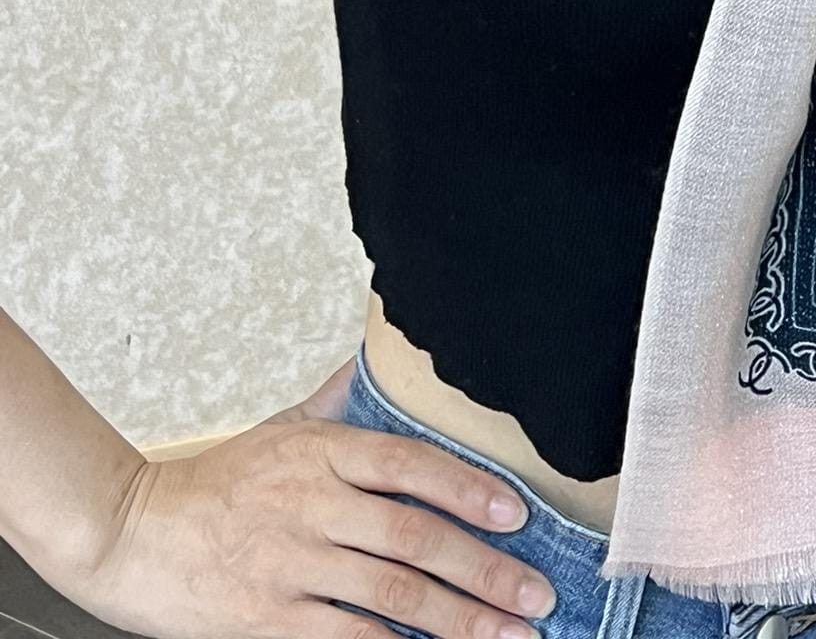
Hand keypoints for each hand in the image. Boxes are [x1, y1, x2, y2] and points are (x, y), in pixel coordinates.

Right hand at [70, 355, 558, 638]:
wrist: (129, 532)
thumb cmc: (213, 483)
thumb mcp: (280, 427)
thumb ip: (338, 400)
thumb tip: (384, 355)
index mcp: (322, 453)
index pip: (411, 464)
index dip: (470, 487)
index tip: (519, 514)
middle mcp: (314, 506)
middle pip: (415, 538)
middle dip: (485, 570)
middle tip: (537, 593)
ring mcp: (291, 565)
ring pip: (392, 595)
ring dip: (459, 620)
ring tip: (510, 634)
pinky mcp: (267, 619)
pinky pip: (344, 638)